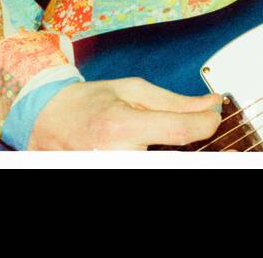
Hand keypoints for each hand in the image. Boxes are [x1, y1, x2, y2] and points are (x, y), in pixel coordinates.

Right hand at [27, 77, 224, 149]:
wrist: (48, 121)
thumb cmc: (88, 103)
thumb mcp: (133, 90)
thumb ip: (175, 102)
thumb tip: (210, 104)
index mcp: (123, 126)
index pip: (181, 131)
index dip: (206, 124)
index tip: (214, 118)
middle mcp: (118, 155)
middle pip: (176, 157)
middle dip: (193, 146)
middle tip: (200, 138)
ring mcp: (114, 168)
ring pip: (163, 163)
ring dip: (175, 153)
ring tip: (168, 141)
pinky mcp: (115, 173)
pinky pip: (148, 167)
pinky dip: (157, 156)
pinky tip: (156, 149)